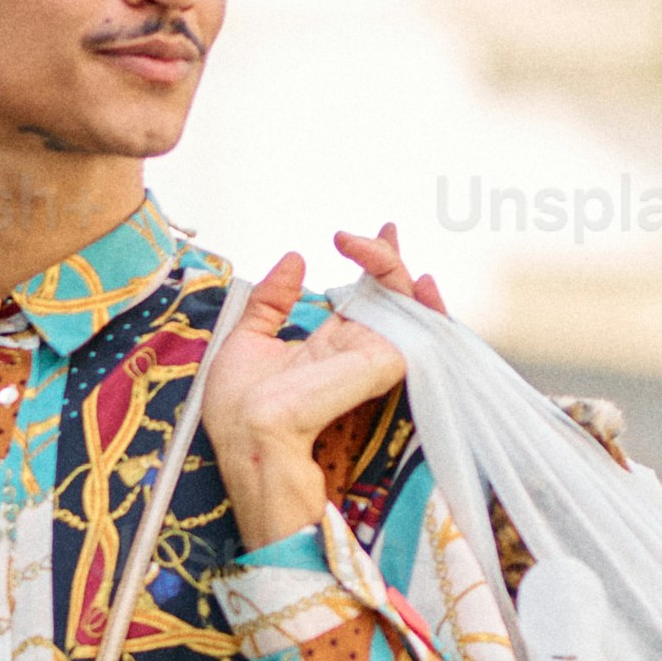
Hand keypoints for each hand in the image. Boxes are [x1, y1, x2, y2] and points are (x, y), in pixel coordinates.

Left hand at [195, 226, 443, 532]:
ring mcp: (373, 355)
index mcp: (327, 346)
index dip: (364, 265)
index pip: (357, 299)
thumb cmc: (240, 408)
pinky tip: (416, 276)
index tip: (351, 238)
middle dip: (389, 257)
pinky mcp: (386, 360)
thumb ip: (272, 301)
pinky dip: (421, 299)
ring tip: (382, 236)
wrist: (249, 434)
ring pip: (403, 302)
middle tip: (385, 226)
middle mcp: (355, 349)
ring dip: (395, 265)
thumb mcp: (247, 339)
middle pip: (387, 296)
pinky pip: (416, 322)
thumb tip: (294, 258)